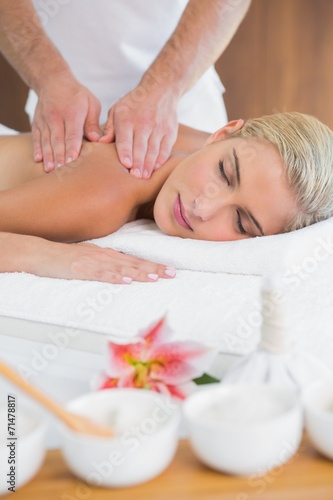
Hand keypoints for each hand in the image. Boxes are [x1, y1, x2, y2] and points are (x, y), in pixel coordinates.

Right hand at [32, 74, 101, 171]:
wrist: (53, 80)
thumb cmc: (77, 96)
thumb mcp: (91, 104)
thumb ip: (93, 123)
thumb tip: (96, 140)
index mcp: (72, 113)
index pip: (72, 134)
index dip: (72, 148)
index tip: (72, 161)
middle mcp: (56, 117)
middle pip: (57, 140)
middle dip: (59, 156)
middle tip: (61, 171)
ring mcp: (44, 120)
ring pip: (46, 141)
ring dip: (48, 156)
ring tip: (50, 169)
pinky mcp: (37, 123)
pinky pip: (36, 137)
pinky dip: (37, 149)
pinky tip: (38, 160)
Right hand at [60, 243, 176, 283]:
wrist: (41, 253)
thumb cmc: (64, 257)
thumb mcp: (90, 257)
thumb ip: (107, 263)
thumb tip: (124, 272)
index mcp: (107, 254)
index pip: (135, 260)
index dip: (153, 265)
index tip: (170, 270)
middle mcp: (104, 256)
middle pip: (133, 263)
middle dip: (154, 268)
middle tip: (172, 274)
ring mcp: (93, 262)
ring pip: (120, 268)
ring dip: (139, 273)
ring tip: (156, 277)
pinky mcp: (81, 269)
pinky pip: (100, 274)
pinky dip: (114, 277)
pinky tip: (126, 281)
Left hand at [100, 85, 178, 178]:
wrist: (161, 89)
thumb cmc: (134, 103)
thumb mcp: (117, 110)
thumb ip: (109, 128)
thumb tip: (101, 142)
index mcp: (127, 119)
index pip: (125, 139)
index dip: (126, 152)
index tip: (126, 164)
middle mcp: (143, 123)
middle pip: (140, 147)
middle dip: (138, 163)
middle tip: (135, 177)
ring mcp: (158, 128)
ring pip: (153, 149)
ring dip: (149, 164)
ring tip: (145, 176)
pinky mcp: (169, 131)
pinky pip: (165, 148)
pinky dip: (161, 158)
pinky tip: (156, 167)